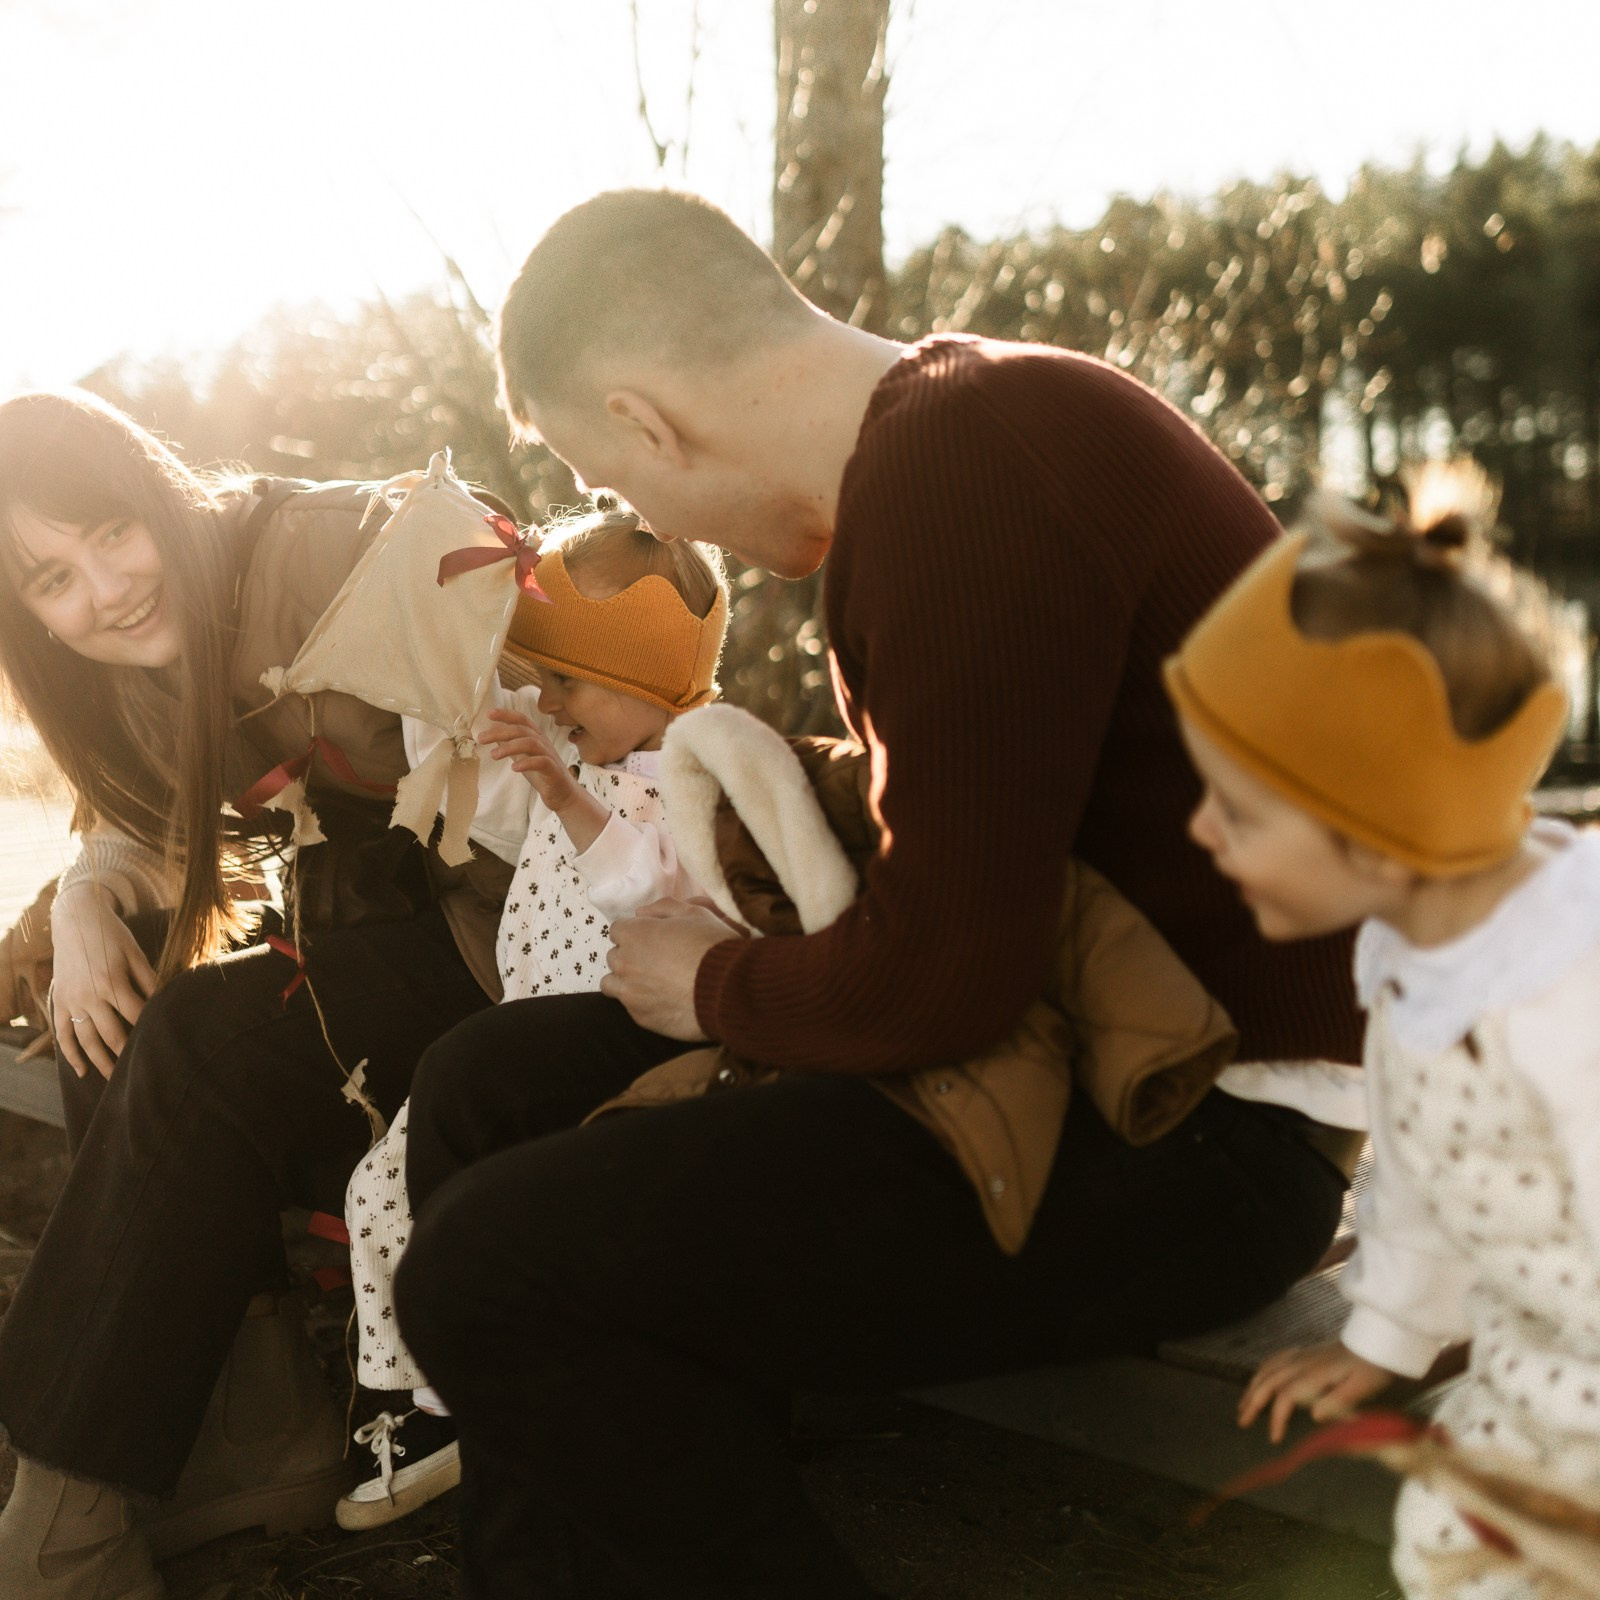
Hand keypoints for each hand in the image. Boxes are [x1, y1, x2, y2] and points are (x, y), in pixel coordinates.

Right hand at [49, 883, 156, 1079]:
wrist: (75, 919)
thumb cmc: (112, 935)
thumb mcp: (135, 953)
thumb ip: (149, 980)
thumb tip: (165, 1003)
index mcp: (112, 981)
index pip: (136, 1016)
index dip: (150, 1032)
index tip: (165, 1047)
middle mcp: (89, 995)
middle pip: (111, 1035)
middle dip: (128, 1055)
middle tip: (144, 1073)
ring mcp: (71, 1000)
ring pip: (86, 1040)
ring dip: (101, 1062)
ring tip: (116, 1080)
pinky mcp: (58, 1001)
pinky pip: (62, 1034)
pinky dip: (70, 1055)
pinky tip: (82, 1071)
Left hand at [480, 708, 581, 811]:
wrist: (563, 794)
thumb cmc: (542, 774)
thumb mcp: (523, 756)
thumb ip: (511, 745)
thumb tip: (492, 733)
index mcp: (536, 737)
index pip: (522, 720)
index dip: (506, 714)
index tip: (489, 714)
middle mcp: (543, 743)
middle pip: (522, 730)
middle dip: (500, 732)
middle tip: (481, 739)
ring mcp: (549, 756)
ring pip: (531, 743)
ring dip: (510, 747)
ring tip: (494, 755)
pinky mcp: (553, 771)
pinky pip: (542, 762)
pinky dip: (527, 763)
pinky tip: (514, 768)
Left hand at [601, 899, 741, 1039]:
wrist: (728, 989)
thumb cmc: (712, 945)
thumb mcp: (694, 913)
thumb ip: (663, 907)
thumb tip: (640, 912)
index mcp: (634, 934)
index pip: (618, 929)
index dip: (637, 932)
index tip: (653, 938)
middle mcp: (625, 963)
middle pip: (615, 956)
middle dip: (631, 956)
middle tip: (658, 961)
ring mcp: (630, 992)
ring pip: (612, 984)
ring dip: (626, 981)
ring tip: (653, 983)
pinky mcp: (640, 1017)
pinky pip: (630, 1007)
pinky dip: (641, 1002)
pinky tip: (664, 1000)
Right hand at [1238, 1341, 1395, 1442]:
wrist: (1375, 1341)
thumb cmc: (1372, 1367)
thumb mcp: (1362, 1387)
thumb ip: (1338, 1401)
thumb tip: (1314, 1416)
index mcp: (1315, 1374)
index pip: (1286, 1397)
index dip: (1277, 1418)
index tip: (1274, 1438)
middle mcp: (1302, 1362)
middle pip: (1269, 1382)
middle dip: (1253, 1402)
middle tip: (1242, 1422)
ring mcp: (1301, 1355)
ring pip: (1267, 1369)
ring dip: (1253, 1387)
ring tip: (1243, 1405)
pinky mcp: (1304, 1352)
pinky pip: (1275, 1359)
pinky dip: (1262, 1371)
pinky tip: (1259, 1378)